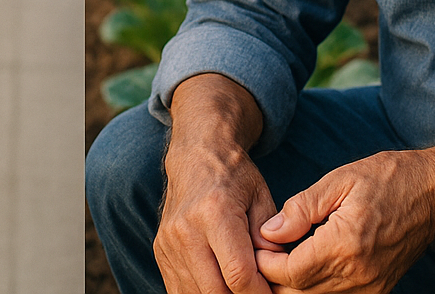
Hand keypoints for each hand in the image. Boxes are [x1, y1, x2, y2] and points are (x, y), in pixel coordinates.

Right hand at [155, 135, 286, 293]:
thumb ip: (269, 236)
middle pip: (215, 292)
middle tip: (258, 290)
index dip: (260, 292)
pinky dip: (202, 292)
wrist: (196, 155)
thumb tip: (273, 270)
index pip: (238, 274)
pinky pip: (180, 290)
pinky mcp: (160, 252)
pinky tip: (220, 283)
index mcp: (215, 213)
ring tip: (239, 285)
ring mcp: (168, 243)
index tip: (273, 292)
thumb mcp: (261, 197)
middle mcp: (186, 230)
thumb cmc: (235, 176)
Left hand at [252, 150, 434, 293]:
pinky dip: (316, 287)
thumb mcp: (339, 180)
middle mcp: (358, 275)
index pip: (290, 272)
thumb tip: (268, 232)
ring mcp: (370, 288)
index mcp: (345, 245)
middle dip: (275, 277)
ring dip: (293, 285)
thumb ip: (300, 209)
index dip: (265, 262)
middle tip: (263, 253)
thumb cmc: (388, 178)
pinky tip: (308, 264)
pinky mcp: (377, 291)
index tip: (257, 244)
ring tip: (282, 257)